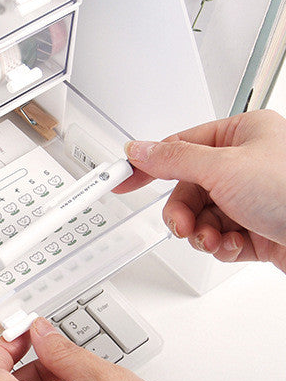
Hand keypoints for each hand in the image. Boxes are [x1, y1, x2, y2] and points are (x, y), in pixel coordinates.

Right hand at [116, 109, 285, 272]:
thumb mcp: (223, 169)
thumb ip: (174, 159)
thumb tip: (140, 149)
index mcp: (242, 135)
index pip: (181, 145)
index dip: (149, 163)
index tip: (121, 177)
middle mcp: (248, 164)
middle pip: (189, 187)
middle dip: (183, 211)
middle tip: (181, 225)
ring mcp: (253, 198)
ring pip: (202, 215)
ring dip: (201, 232)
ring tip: (212, 238)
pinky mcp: (259, 229)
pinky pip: (220, 235)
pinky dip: (220, 244)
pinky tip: (231, 245)